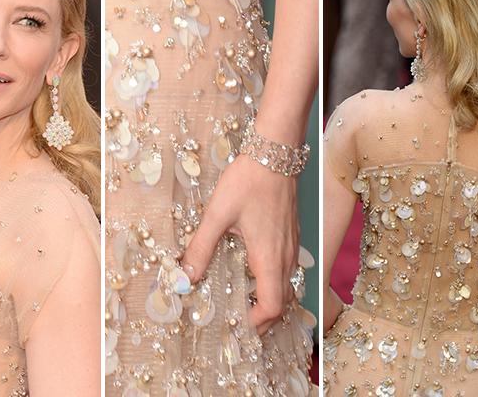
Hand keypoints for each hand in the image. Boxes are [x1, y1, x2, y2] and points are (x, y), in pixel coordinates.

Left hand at [181, 153, 299, 334]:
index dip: (257, 322)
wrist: (274, 153)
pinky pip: (287, 269)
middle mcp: (285, 256)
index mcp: (269, 257)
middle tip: (239, 321)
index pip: (273, 306)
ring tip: (245, 302)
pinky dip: (274, 282)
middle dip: (264, 318)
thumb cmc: (248, 181)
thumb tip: (185, 278)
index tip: (236, 325)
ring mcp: (292, 245)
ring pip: (287, 285)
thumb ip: (201, 247)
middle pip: (284, 301)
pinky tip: (253, 272)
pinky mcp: (291, 234)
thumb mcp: (218, 214)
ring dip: (269, 299)